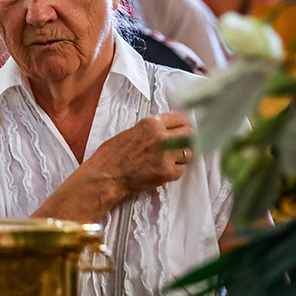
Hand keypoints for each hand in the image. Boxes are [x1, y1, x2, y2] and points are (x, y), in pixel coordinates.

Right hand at [34, 112, 192, 222]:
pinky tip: (162, 171)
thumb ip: (151, 130)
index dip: (182, 125)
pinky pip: (180, 170)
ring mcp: (165, 155)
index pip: (180, 119)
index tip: (182, 130)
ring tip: (169, 160)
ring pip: (188, 153)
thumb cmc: (111, 156)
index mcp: (151, 124)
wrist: (105, 176)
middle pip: (189, 134)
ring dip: (181, 157)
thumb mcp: (130, 132)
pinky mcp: (167, 172)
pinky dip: (174, 171)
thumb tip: (166, 130)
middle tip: (181, 146)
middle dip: (187, 140)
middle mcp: (161, 137)